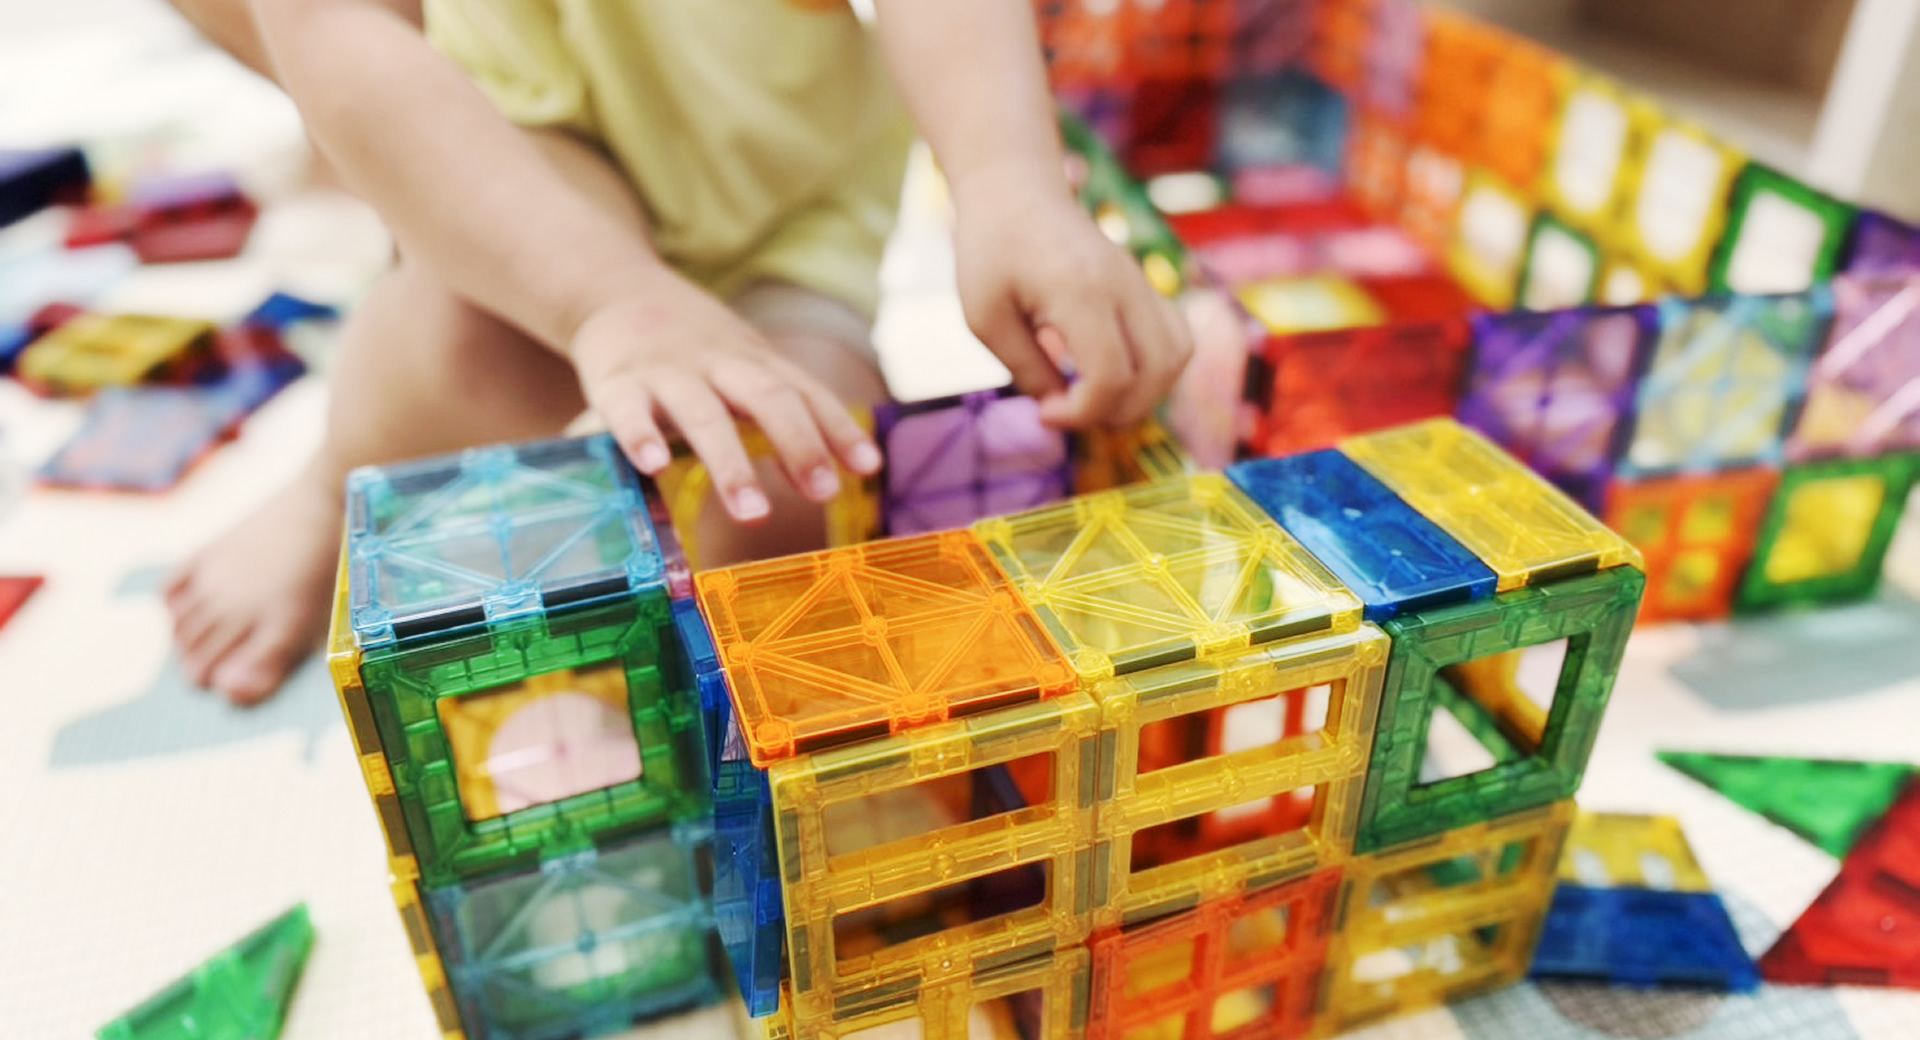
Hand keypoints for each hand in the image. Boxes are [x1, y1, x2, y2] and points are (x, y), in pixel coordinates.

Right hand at [568, 270, 881, 521]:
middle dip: (799, 444)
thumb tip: (824, 480)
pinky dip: (641, 436)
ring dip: (732, 464)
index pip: (807, 393)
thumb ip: (782, 421)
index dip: (838, 429)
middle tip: (823, 493)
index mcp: (755, 362)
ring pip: (704, 414)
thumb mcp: (744, 370)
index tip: (868, 467)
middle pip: (767, 397)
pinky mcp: (616, 381)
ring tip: (754, 513)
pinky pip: (627, 410)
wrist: (614, 288)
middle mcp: (719, 364)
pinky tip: (655, 466)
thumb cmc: (692, 344)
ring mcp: (668, 372)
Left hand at [950, 160, 1193, 428]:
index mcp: (1081, 292)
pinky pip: (1176, 337)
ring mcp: (1140, 283)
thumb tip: (1058, 409)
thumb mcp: (985, 317)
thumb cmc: (991, 250)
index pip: (1111, 376)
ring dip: (1145, 393)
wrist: (1017, 190)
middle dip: (1117, 411)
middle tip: (1069, 410)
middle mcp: (1124, 286)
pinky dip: (1155, 368)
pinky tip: (1114, 373)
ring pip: (1178, 355)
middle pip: (1157, 372)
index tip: (1045, 412)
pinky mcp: (1143, 286)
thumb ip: (1024, 368)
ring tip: (1097, 398)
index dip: (1082, 413)